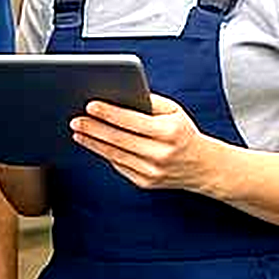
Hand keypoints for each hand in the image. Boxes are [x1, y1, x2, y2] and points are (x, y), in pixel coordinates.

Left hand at [69, 93, 224, 192]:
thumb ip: (149, 102)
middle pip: (119, 139)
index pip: (132, 121)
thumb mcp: (174, 112)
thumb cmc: (184, 134)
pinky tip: (93, 143)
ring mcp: (151, 171)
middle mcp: (160, 154)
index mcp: (169, 133)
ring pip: (115, 155)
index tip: (90, 105)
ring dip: (93, 142)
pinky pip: (119, 166)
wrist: (203, 167)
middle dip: (94, 129)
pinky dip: (105, 153)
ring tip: (78, 131)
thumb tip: (119, 95)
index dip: (109, 113)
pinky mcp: (145, 182)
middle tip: (75, 120)